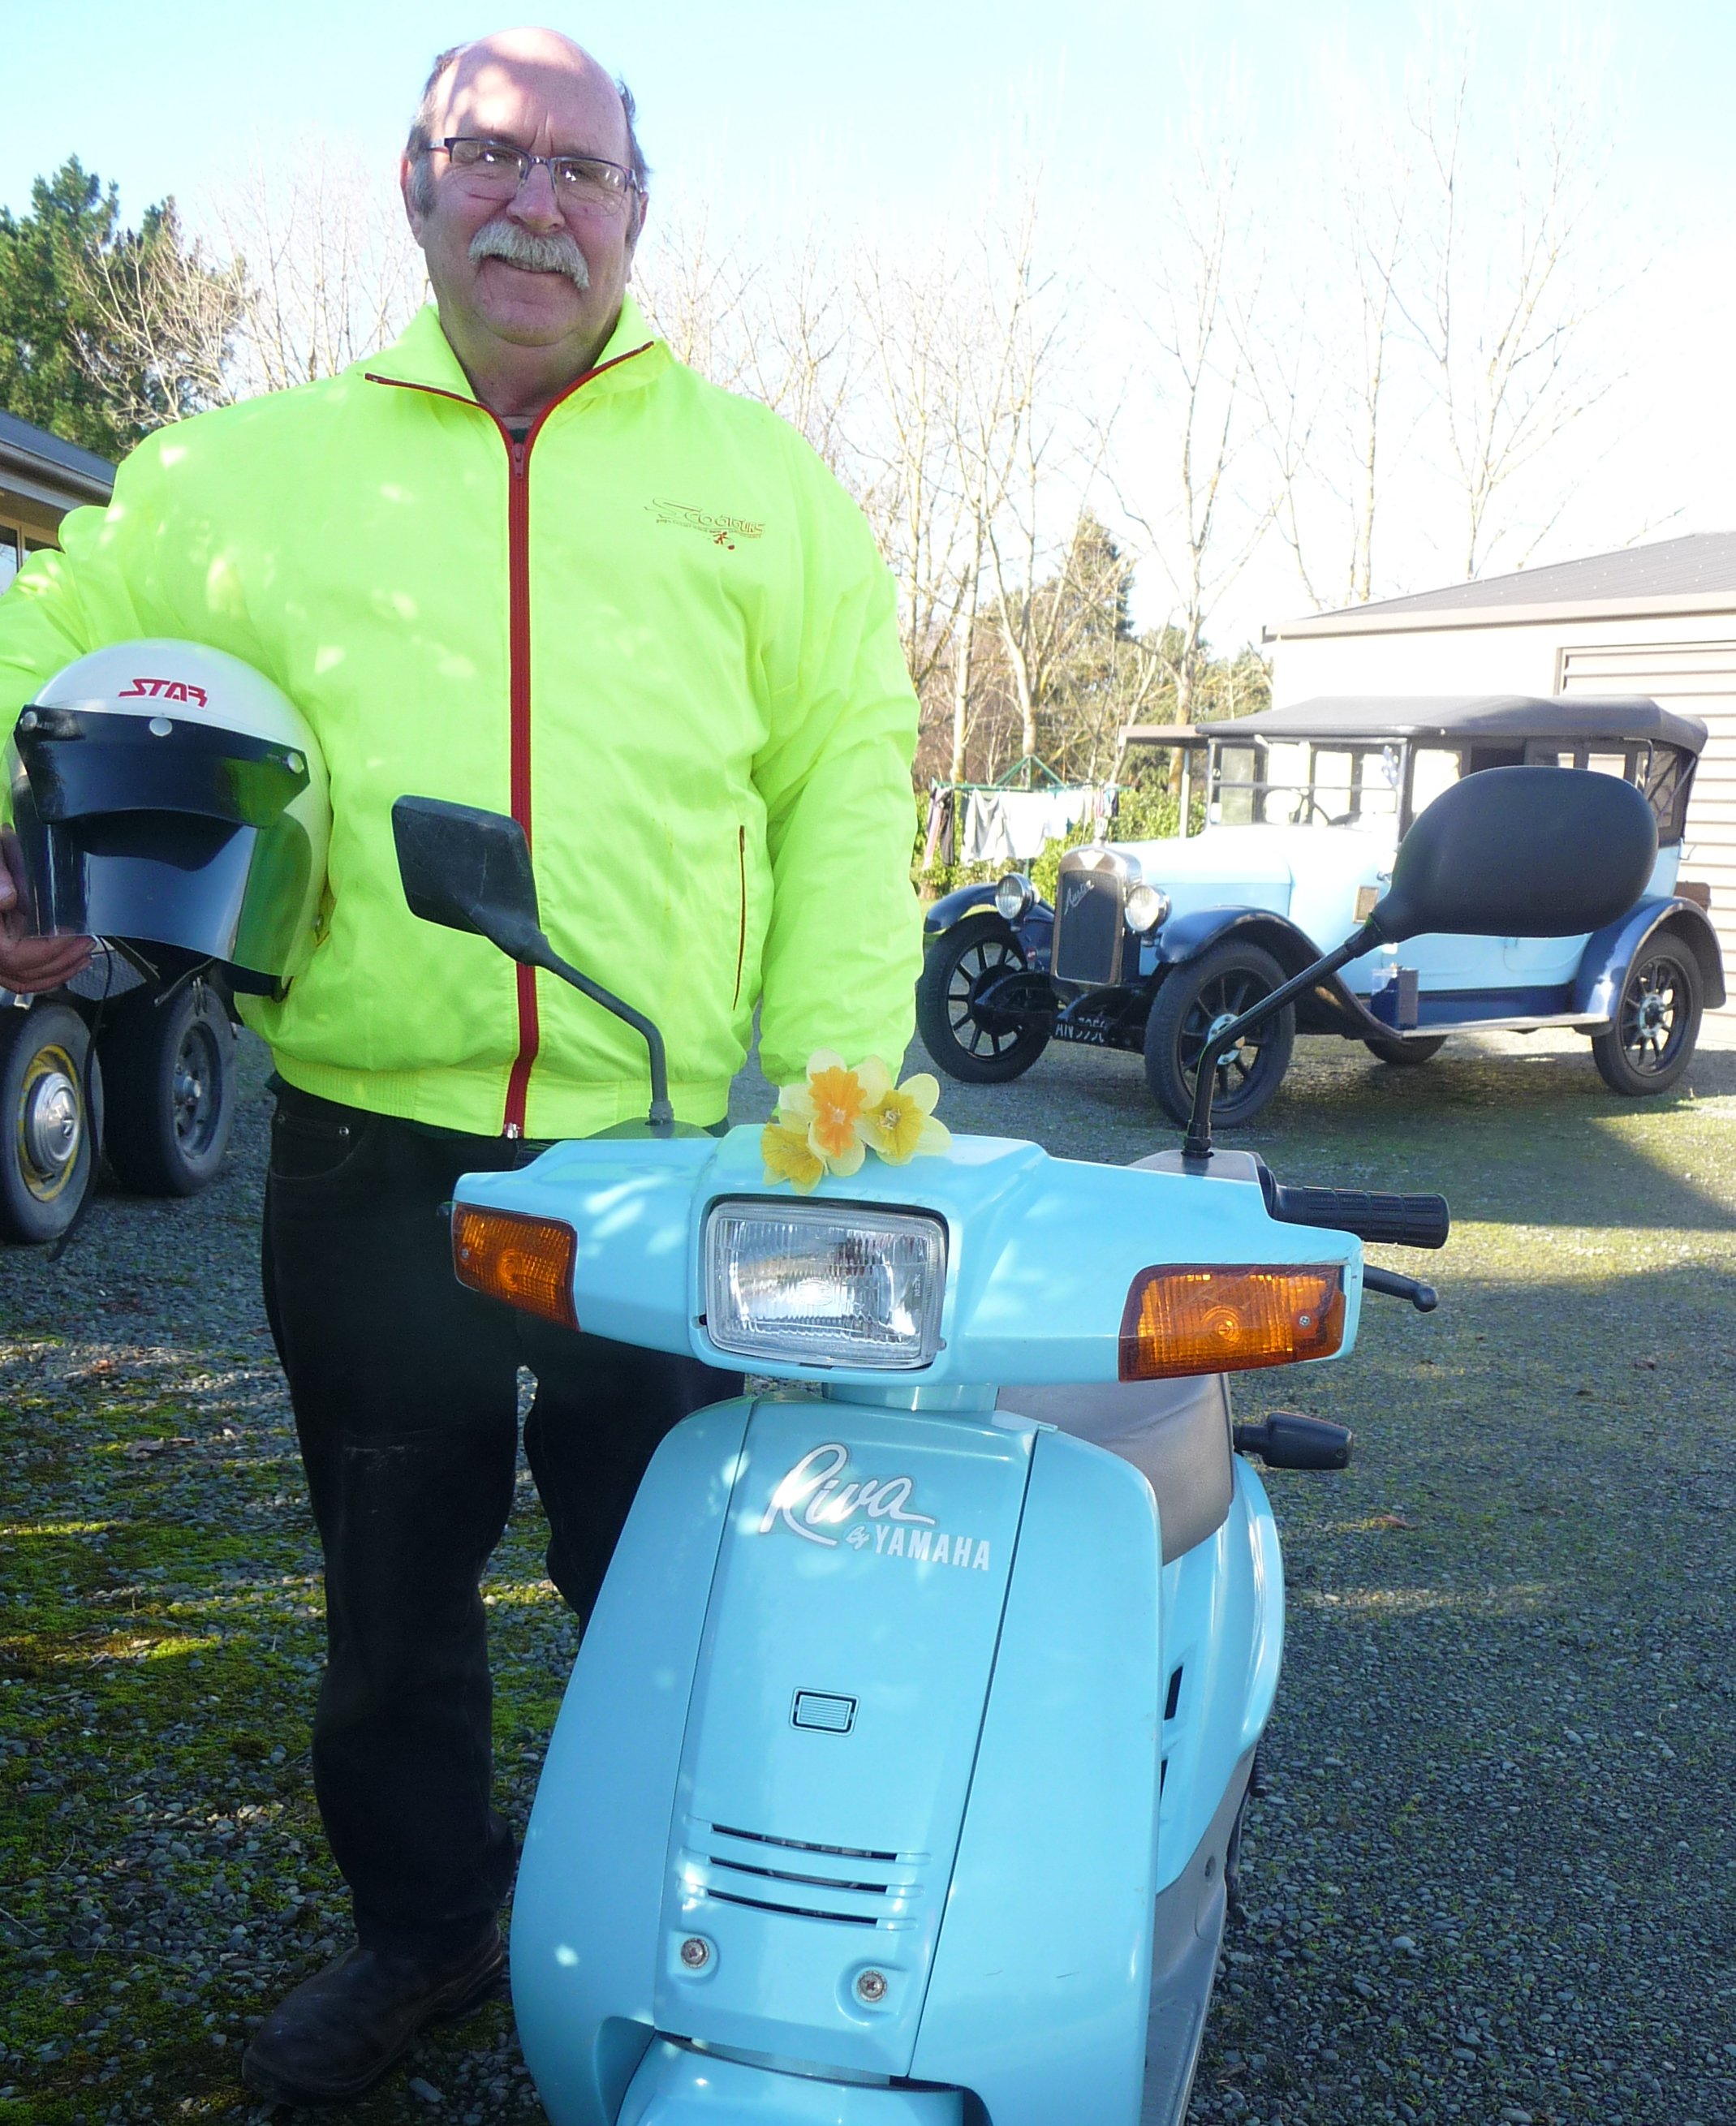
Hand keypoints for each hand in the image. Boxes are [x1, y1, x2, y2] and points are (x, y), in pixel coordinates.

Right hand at [0, 827, 92, 993]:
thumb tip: (9, 898)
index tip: (73, 936)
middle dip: (61, 962)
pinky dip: (41, 976)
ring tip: (82, 958)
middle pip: (22, 972)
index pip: (14, 955)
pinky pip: (15, 977)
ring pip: (20, 980)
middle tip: (87, 944)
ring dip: (56, 973)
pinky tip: (63, 965)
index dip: (48, 951)